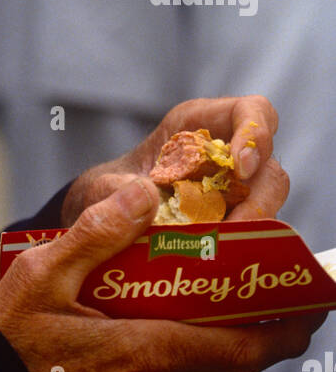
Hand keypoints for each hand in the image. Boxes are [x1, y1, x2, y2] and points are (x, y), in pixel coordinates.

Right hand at [0, 175, 321, 371]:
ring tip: (257, 308)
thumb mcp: (44, 270)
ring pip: (209, 370)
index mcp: (140, 346)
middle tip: (296, 306)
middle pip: (233, 366)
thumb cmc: (8, 329)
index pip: (232, 346)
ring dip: (241, 343)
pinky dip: (206, 349)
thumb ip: (97, 231)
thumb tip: (143, 194)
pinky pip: (181, 370)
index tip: (309, 305)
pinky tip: (198, 322)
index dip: (278, 329)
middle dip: (272, 338)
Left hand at [60, 94, 284, 226]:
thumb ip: (117, 191)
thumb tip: (144, 196)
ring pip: (267, 202)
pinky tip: (216, 259)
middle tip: (237, 224)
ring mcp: (233, 191)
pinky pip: (253, 231)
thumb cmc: (108, 192)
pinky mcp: (232, 223)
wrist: (103, 222)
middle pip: (268, 164)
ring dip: (253, 225)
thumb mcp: (104, 186)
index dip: (255, 134)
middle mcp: (222, 155)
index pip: (251, 111)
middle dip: (260, 194)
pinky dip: (241, 245)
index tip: (239, 167)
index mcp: (197, 125)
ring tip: (221, 248)